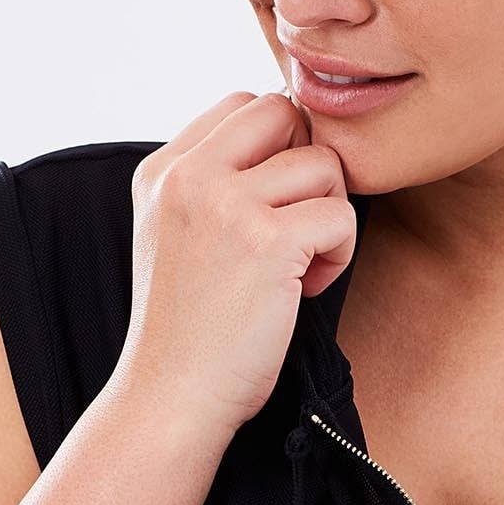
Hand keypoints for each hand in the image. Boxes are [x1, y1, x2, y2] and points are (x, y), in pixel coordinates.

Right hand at [116, 90, 356, 439]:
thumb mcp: (174, 238)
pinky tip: (304, 292)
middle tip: (297, 226)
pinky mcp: (267, 241)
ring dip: (328, 215)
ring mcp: (226, 204)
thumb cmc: (186, 333)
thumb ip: (211, 187)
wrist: (170, 400)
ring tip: (298, 268)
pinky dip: (338, 255)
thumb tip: (291, 144)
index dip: (277, 149)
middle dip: (309, 166)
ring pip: (324, 163)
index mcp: (162, 170)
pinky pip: (341, 215)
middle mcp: (188, 176)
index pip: (242, 105)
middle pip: (285, 113)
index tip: (271, 209)